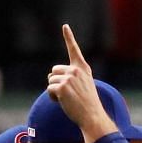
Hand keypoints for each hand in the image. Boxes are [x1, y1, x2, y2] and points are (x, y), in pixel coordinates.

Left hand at [45, 24, 113, 138]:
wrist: (92, 116)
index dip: (69, 37)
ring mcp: (68, 78)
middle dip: (56, 81)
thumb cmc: (88, 104)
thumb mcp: (85, 86)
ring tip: (67, 99)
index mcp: (83, 69)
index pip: (74, 50)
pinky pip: (49, 89)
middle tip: (68, 94)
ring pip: (50, 80)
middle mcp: (76, 70)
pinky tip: (63, 102)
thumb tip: (53, 80)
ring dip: (54, 91)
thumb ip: (73, 78)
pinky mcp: (61, 87)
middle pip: (54, 70)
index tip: (65, 26)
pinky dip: (52, 97)